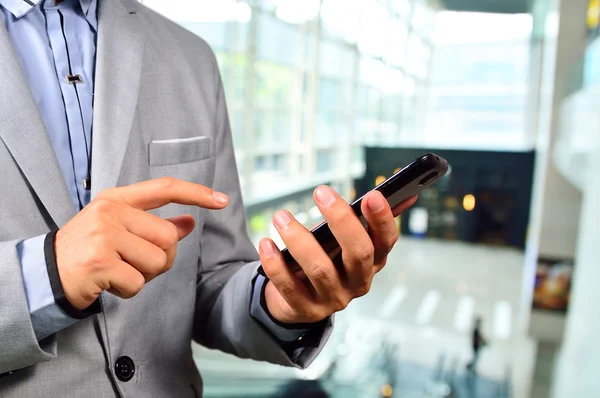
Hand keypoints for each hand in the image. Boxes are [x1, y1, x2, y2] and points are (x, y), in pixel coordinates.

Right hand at [55, 177, 228, 309]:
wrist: (45, 273)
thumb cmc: (89, 250)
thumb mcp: (119, 229)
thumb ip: (153, 225)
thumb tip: (190, 222)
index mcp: (117, 199)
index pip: (164, 188)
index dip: (196, 193)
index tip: (222, 200)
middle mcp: (110, 212)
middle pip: (168, 237)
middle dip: (161, 258)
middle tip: (135, 264)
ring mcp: (104, 235)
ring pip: (157, 261)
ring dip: (144, 276)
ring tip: (119, 271)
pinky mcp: (99, 262)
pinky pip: (138, 283)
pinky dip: (128, 290)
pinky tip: (109, 283)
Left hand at [259, 186, 416, 323]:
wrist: (299, 299)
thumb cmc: (324, 259)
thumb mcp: (340, 241)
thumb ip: (349, 223)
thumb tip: (363, 196)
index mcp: (373, 261)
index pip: (386, 241)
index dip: (382, 220)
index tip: (372, 195)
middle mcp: (358, 282)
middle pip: (359, 253)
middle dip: (341, 221)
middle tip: (321, 193)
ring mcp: (334, 299)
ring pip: (320, 270)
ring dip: (299, 240)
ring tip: (281, 217)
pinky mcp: (307, 310)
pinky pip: (290, 287)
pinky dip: (276, 265)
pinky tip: (267, 244)